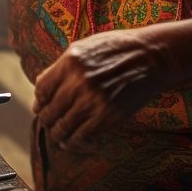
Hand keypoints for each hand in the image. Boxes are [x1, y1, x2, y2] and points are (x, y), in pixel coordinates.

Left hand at [33, 29, 172, 149]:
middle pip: (49, 110)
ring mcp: (92, 100)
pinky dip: (74, 142)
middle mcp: (78, 82)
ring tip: (58, 135)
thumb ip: (63, 66)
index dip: (39, 101)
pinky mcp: (108, 116)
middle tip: (48, 123)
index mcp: (69, 62)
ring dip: (57, 134)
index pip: (41, 89)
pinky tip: (73, 141)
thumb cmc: (118, 49)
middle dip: (46, 120)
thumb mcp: (85, 47)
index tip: (41, 106)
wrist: (152, 57)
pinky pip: (82, 135)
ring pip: (63, 126)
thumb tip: (42, 86)